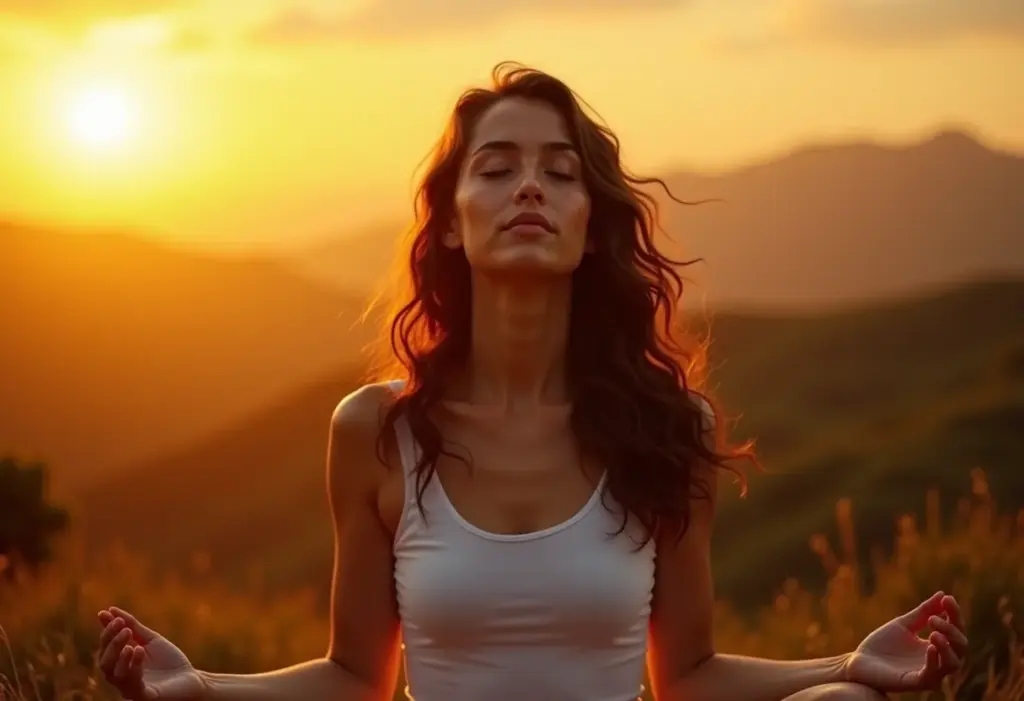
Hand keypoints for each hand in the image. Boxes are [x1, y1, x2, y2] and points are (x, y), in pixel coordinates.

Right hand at [96, 606, 206, 700]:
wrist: (191, 679)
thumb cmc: (169, 661)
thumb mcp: (150, 640)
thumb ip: (132, 627)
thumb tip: (110, 610)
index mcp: (121, 664)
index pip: (105, 649)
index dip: (105, 631)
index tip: (105, 613)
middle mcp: (121, 678)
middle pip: (104, 662)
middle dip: (111, 642)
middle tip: (122, 625)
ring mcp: (131, 688)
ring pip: (114, 674)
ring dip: (118, 654)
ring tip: (128, 636)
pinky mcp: (144, 696)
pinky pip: (132, 684)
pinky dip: (133, 665)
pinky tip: (138, 650)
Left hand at [844, 591, 967, 691]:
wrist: (860, 661)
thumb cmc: (882, 644)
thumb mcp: (904, 624)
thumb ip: (923, 612)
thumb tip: (943, 594)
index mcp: (936, 645)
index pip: (956, 629)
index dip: (955, 614)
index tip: (948, 598)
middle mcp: (938, 660)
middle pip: (960, 646)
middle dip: (951, 629)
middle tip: (932, 619)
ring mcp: (929, 673)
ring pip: (953, 663)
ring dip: (947, 646)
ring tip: (934, 632)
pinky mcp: (916, 682)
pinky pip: (932, 675)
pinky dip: (934, 661)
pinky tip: (929, 646)